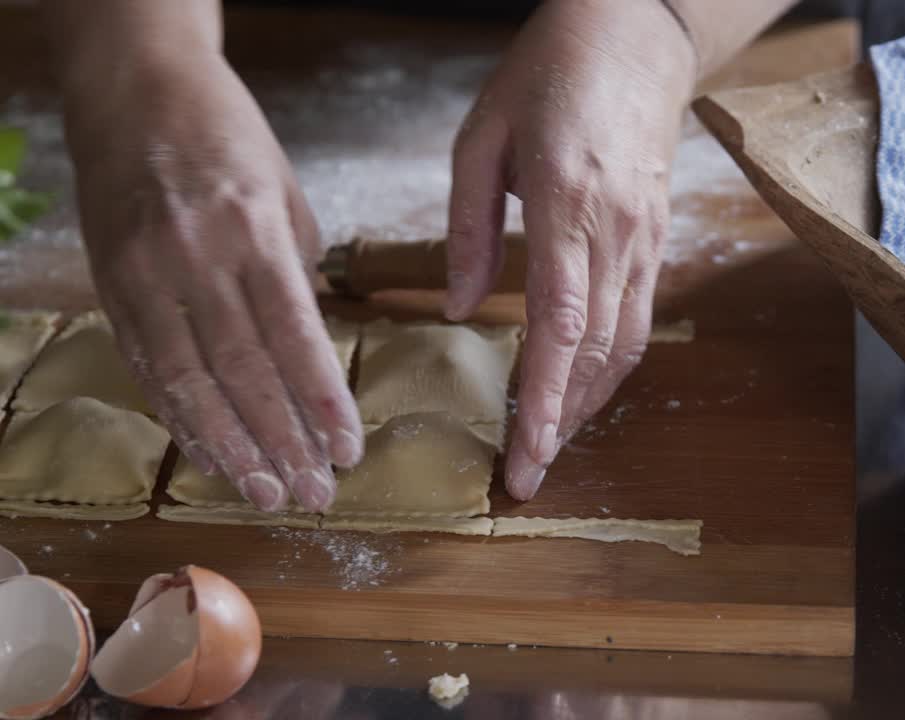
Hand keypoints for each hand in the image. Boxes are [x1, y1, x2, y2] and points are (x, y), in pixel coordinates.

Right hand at [61, 51, 362, 511]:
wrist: (133, 88)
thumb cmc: (227, 136)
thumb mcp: (283, 190)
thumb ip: (296, 270)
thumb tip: (310, 348)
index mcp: (252, 229)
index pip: (294, 336)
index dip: (321, 401)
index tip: (349, 449)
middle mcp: (195, 257)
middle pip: (243, 371)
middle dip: (282, 441)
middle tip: (314, 493)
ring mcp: (145, 274)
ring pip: (189, 381)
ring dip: (231, 447)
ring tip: (266, 493)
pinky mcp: (112, 286)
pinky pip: (148, 367)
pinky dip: (181, 418)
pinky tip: (211, 454)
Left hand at [446, 0, 695, 499]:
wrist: (637, 33)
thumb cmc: (550, 71)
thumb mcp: (481, 136)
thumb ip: (467, 227)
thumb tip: (456, 308)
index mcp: (568, 205)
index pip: (560, 325)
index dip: (543, 398)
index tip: (524, 454)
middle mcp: (617, 233)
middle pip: (596, 352)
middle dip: (561, 422)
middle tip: (527, 477)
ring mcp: (646, 239)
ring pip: (626, 345)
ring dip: (589, 403)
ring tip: (551, 446)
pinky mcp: (657, 239)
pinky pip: (639, 318)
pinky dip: (612, 366)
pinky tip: (584, 390)